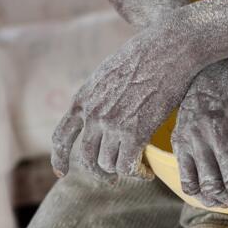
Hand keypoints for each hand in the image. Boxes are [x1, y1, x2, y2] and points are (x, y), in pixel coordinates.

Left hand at [51, 31, 192, 180]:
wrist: (167, 48)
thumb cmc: (144, 55)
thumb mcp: (107, 72)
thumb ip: (98, 95)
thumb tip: (99, 111)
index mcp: (83, 99)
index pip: (61, 137)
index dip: (60, 158)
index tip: (62, 171)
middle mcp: (93, 115)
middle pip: (86, 159)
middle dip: (98, 172)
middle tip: (111, 178)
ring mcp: (112, 125)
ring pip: (109, 165)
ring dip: (122, 170)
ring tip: (137, 167)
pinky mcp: (135, 133)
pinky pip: (129, 166)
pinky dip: (138, 173)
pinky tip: (147, 171)